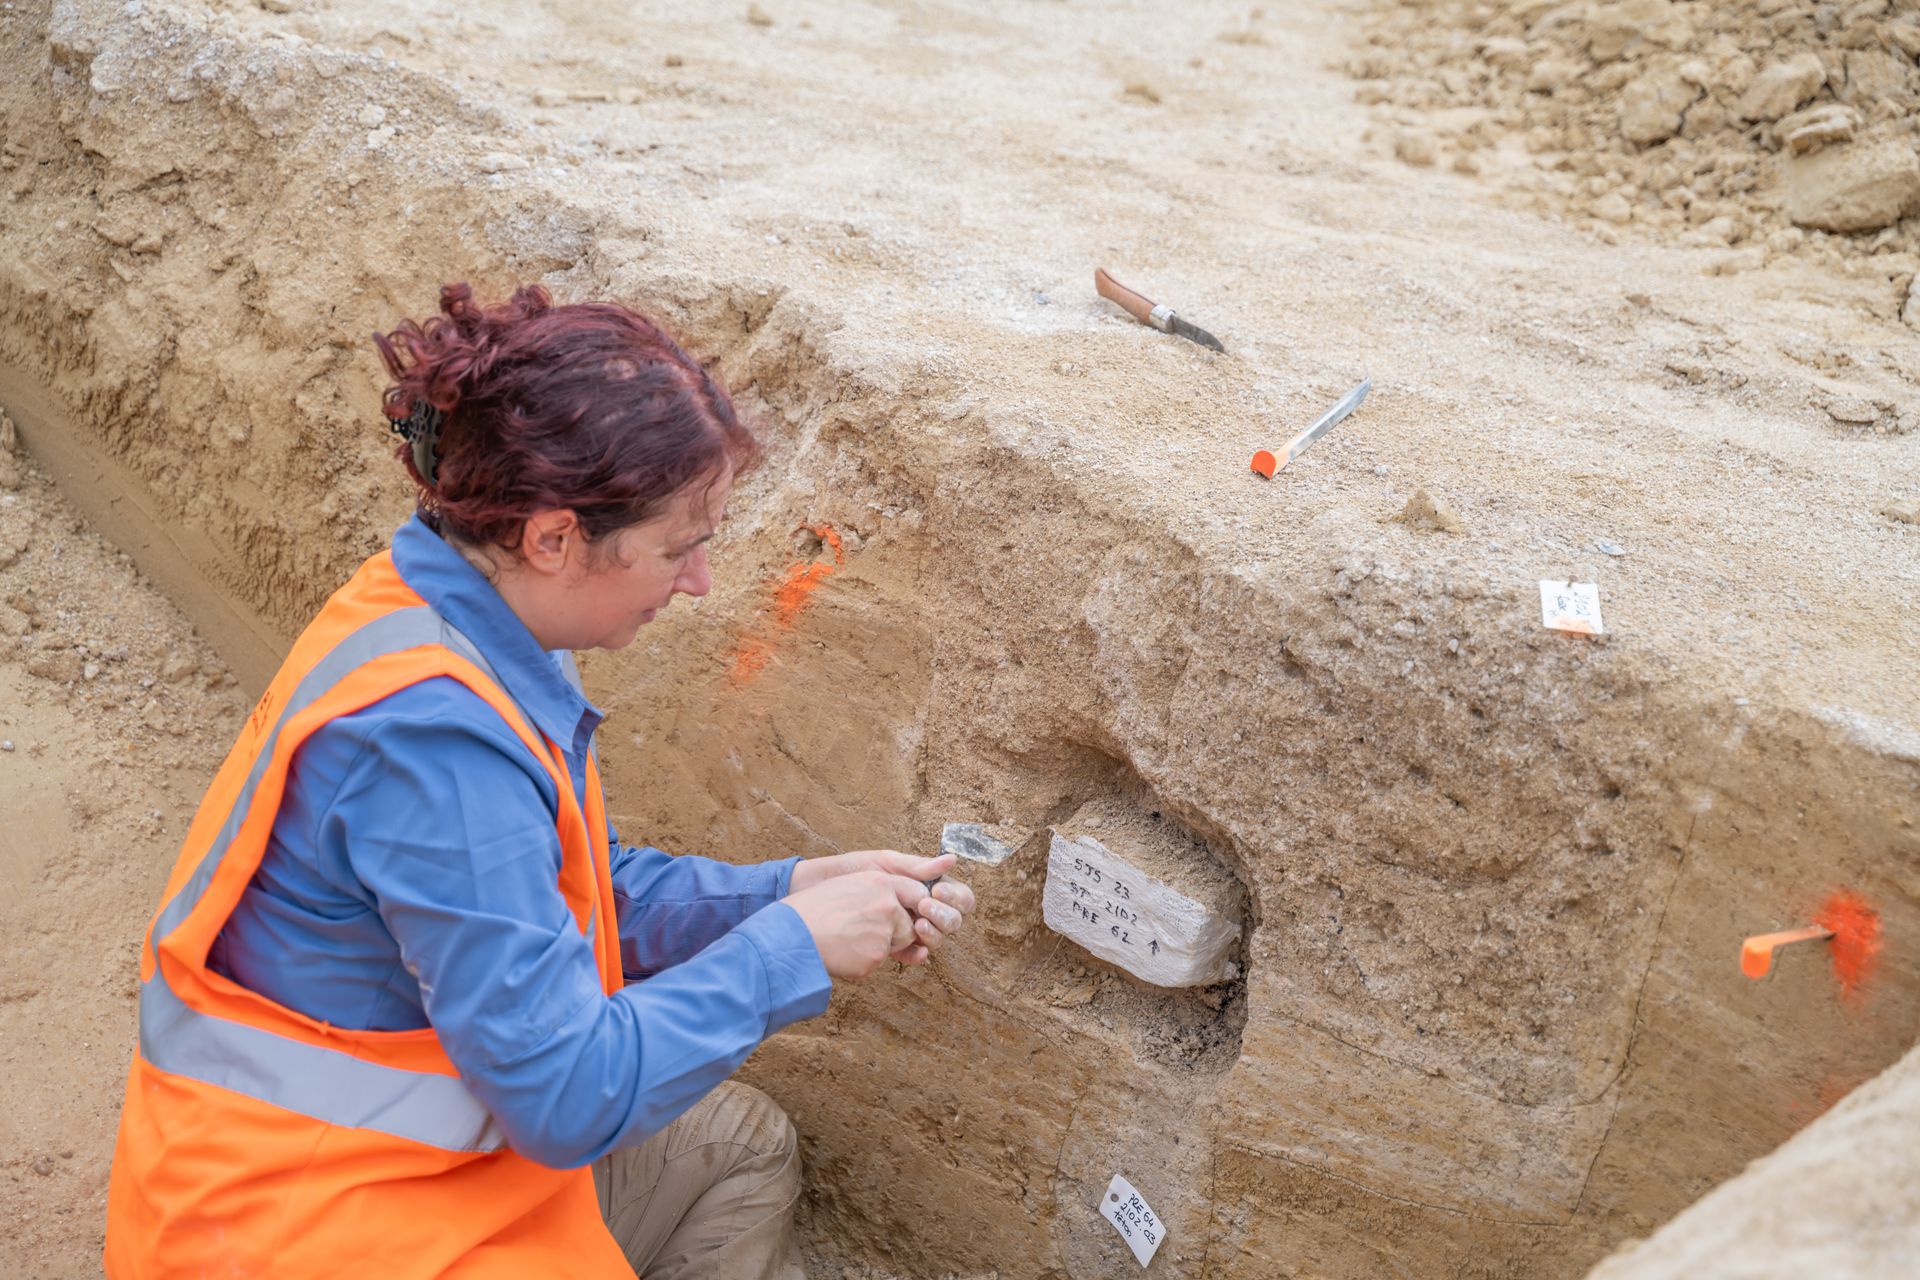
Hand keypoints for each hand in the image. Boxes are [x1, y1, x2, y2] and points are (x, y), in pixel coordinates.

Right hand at [782, 870, 920, 979]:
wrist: (790, 933)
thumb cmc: (810, 909)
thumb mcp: (846, 885)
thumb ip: (875, 891)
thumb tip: (896, 904)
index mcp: (879, 881)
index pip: (916, 892)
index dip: (912, 906)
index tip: (903, 914)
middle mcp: (887, 904)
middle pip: (909, 924)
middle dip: (894, 932)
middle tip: (861, 931)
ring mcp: (883, 932)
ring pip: (896, 944)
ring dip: (879, 946)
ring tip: (847, 939)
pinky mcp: (875, 956)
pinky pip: (877, 961)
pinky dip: (862, 961)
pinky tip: (841, 951)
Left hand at [789, 850, 976, 960]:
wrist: (813, 895)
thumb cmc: (846, 873)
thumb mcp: (882, 864)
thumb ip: (916, 867)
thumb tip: (952, 860)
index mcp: (922, 886)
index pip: (958, 896)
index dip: (956, 896)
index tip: (938, 891)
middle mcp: (920, 909)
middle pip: (952, 919)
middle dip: (945, 915)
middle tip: (925, 908)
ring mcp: (906, 929)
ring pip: (936, 938)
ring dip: (935, 934)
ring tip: (918, 926)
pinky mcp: (890, 947)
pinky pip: (914, 955)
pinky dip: (919, 955)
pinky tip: (916, 952)